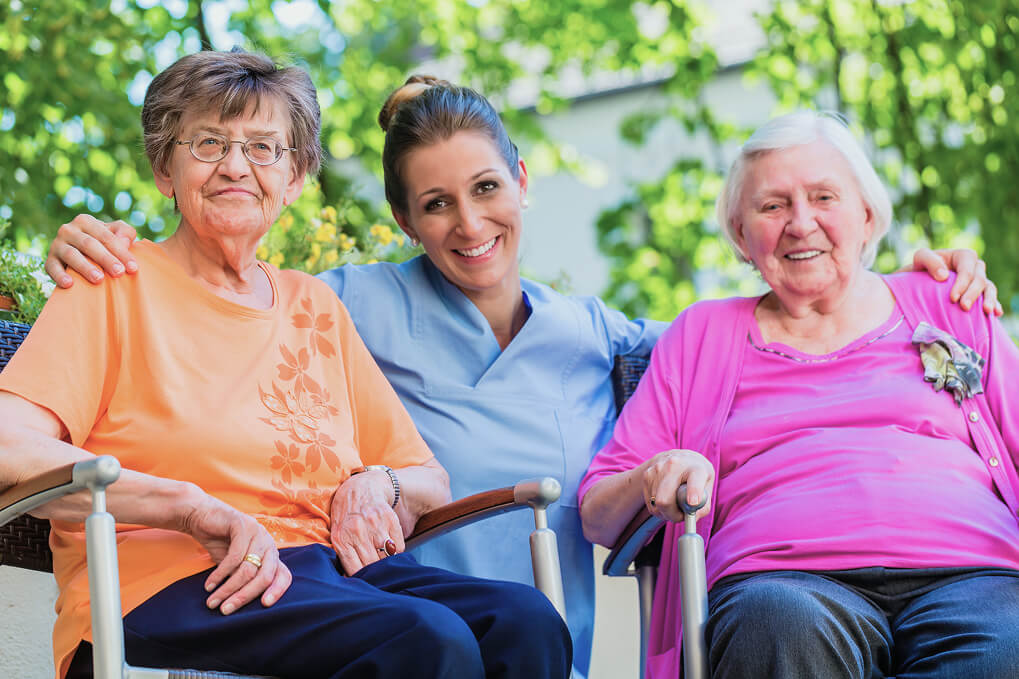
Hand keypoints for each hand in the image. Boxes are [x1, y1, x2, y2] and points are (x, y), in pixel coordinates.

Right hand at [45, 215, 137, 287]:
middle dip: (105, 259)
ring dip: (85, 267)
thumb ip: (124, 232)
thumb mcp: (115, 233)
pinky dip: (60, 275)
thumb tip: (125, 241)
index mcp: (85, 221)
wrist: (79, 253)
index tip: (133, 268)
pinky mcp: (49, 259)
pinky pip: (52, 267)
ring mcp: (56, 244)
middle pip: (89, 245)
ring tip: (99, 279)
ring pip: (71, 255)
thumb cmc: (103, 243)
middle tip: (119, 273)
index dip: (121, 252)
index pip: (106, 236)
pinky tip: (69, 284)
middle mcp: (68, 230)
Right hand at [180, 495, 291, 614]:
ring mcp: (258, 532)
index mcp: (271, 553)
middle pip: (265, 576)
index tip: (265, 605)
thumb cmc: (219, 542)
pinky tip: (209, 584)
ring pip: (247, 569)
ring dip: (228, 589)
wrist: (200, 515)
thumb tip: (243, 603)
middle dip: (245, 596)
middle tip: (226, 610)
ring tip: (212, 602)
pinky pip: (235, 557)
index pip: (284, 575)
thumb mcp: (234, 565)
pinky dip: (220, 574)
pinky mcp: (243, 525)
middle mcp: (269, 543)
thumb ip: (244, 579)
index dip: (278, 591)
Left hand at [330, 470, 404, 574]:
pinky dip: (397, 551)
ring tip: (384, 562)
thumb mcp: (337, 534)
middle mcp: (358, 531)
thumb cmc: (346, 514)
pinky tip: (391, 549)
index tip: (366, 583)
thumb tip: (352, 581)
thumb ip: (343, 554)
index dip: (363, 580)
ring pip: (387, 557)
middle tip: (377, 575)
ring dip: (387, 562)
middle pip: (372, 565)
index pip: (355, 571)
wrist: (360, 487)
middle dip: (375, 572)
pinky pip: (399, 546)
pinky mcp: (389, 519)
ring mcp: (375, 524)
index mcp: (341, 539)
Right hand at [642, 449, 713, 523]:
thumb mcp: (707, 487)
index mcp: (696, 468)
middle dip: (672, 514)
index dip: (693, 492)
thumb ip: (703, 506)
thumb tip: (690, 519)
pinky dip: (658, 507)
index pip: (694, 480)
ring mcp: (658, 469)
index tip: (692, 502)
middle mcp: (675, 465)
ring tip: (675, 502)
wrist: (678, 457)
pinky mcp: (646, 475)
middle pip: (665, 500)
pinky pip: (651, 503)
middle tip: (680, 516)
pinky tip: (666, 497)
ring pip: (657, 504)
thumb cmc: (695, 476)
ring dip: (666, 511)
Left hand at [907, 247, 1002, 315]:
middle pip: (980, 279)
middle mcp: (974, 267)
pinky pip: (990, 297)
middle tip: (964, 308)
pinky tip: (996, 313)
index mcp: (962, 256)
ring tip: (986, 311)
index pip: (967, 268)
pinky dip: (995, 304)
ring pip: (989, 288)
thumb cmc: (920, 269)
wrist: (918, 283)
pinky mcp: (980, 293)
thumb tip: (944, 275)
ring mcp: (978, 280)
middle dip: (973, 294)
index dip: (962, 283)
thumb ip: (930, 261)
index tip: (952, 298)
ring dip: (989, 299)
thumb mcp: (920, 259)